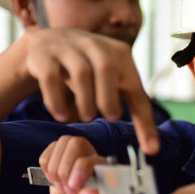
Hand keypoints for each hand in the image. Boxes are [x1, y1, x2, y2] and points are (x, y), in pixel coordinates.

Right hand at [24, 28, 158, 154]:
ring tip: (86, 119)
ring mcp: (68, 47)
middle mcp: (95, 46)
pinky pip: (50, 77)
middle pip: (107, 69)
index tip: (151, 149)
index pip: (136, 89)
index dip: (144, 120)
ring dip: (86, 98)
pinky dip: (56, 99)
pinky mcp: (43, 55)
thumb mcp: (107, 80)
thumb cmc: (84, 69)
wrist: (44, 44)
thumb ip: (122, 102)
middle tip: (111, 119)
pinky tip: (61, 116)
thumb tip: (146, 143)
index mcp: (118, 54)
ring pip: (81, 72)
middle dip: (110, 97)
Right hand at [40, 135, 127, 193]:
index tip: (73, 191)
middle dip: (65, 166)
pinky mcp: (61, 170)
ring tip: (61, 188)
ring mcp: (77, 166)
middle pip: (76, 143)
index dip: (79, 170)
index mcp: (110, 176)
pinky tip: (53, 180)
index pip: (92, 158)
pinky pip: (51, 152)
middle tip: (67, 191)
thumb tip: (94, 193)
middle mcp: (95, 166)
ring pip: (63, 143)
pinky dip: (46, 163)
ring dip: (55, 165)